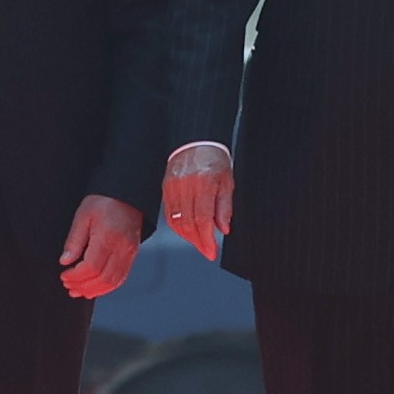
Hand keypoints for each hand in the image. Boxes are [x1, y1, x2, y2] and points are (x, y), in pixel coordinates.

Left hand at [58, 194, 144, 298]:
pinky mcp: (132, 255)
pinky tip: (95, 287)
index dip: (76, 276)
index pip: (91, 266)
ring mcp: (129, 253)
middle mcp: (122, 248)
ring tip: (79, 290)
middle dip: (82, 285)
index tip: (64, 275)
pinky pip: (121, 277)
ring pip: (113, 281)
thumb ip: (74, 240)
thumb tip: (65, 261)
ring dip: (94, 290)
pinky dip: (107, 287)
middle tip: (68, 285)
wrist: (127, 195)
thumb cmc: (105, 202)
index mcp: (108, 237)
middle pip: (102, 278)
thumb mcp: (83, 216)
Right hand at [164, 141, 235, 260]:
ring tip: (199, 242)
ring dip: (188, 236)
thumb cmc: (215, 160)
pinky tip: (187, 231)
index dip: (206, 240)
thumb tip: (223, 229)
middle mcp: (186, 186)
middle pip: (188, 223)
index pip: (203, 219)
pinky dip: (178, 226)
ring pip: (176, 221)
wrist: (196, 142)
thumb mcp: (227, 182)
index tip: (211, 252)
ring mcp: (173, 187)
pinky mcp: (166, 188)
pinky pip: (169, 214)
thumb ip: (224, 207)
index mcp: (204, 184)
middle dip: (198, 242)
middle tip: (206, 250)